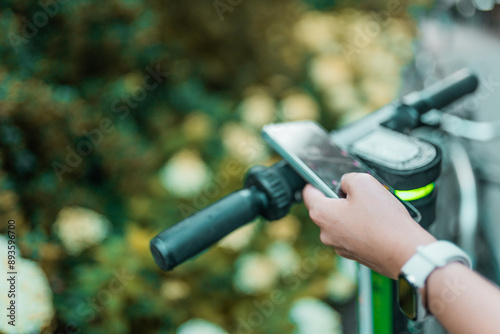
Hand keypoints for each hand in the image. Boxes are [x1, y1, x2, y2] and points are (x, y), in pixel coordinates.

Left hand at [302, 173, 435, 278]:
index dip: (315, 183)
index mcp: (322, 214)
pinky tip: (378, 224)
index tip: (320, 180)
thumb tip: (345, 185)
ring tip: (374, 210)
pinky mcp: (355, 254)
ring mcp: (340, 246)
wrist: (404, 252)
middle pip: (327, 208)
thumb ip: (348, 179)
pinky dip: (362, 228)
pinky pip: (354, 235)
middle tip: (360, 194)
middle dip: (340, 199)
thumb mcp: (364, 182)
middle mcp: (326, 233)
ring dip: (353, 214)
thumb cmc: (383, 220)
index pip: (309, 194)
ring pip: (341, 222)